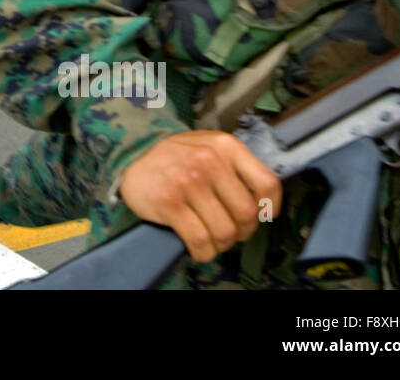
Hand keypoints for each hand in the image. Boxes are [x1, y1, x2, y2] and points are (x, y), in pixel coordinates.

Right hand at [118, 131, 280, 262]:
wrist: (130, 154)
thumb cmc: (176, 156)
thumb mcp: (209, 146)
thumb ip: (236, 166)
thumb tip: (263, 201)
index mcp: (225, 146)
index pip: (267, 183)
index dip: (269, 208)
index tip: (262, 216)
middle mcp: (208, 161)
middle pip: (247, 214)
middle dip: (242, 231)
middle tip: (230, 230)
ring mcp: (188, 182)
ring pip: (225, 231)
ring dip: (221, 244)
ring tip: (212, 238)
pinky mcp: (170, 202)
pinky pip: (200, 240)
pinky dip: (203, 252)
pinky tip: (198, 247)